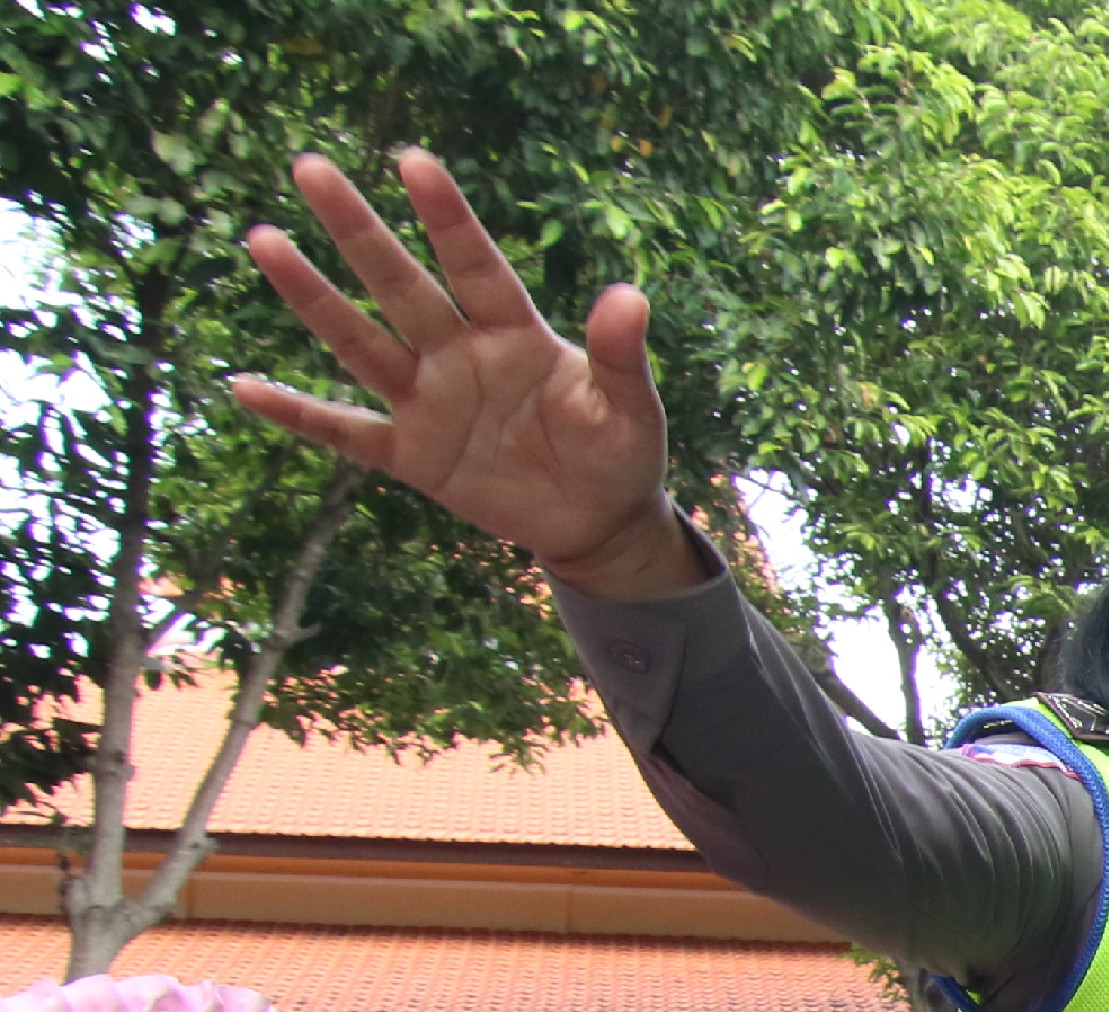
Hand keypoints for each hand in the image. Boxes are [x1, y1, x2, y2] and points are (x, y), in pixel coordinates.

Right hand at [229, 151, 707, 601]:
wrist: (599, 522)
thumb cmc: (618, 452)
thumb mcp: (631, 408)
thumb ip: (620, 356)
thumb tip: (629, 296)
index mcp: (515, 335)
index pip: (475, 266)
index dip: (446, 218)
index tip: (413, 161)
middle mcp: (460, 355)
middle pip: (400, 285)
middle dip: (358, 230)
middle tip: (310, 168)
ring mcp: (430, 402)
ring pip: (360, 342)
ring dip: (313, 296)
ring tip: (264, 239)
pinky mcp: (413, 456)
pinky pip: (345, 432)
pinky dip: (298, 414)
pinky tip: (246, 387)